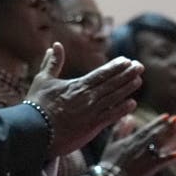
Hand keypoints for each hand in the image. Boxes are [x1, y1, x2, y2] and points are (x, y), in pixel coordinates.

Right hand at [23, 46, 143, 156]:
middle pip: (112, 83)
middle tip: (140, 66)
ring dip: (128, 88)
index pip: (102, 73)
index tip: (127, 60)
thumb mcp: (43, 79)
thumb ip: (53, 63)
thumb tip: (56, 45)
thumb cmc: (37, 104)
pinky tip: (132, 103)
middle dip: (127, 74)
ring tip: (139, 80)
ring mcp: (91, 112)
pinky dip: (122, 109)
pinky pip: (111, 116)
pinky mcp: (92, 127)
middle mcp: (88, 97)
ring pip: (114, 98)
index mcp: (77, 85)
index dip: (116, 67)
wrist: (34, 129)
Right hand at [100, 113, 175, 175]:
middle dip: (169, 127)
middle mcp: (142, 145)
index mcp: (133, 139)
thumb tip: (128, 117)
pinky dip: (170, 158)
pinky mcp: (150, 167)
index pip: (148, 128)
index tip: (167, 115)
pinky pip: (163, 162)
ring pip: (163, 145)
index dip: (158, 122)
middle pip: (158, 134)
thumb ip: (120, 129)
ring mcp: (147, 156)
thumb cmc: (110, 160)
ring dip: (174, 139)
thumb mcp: (112, 141)